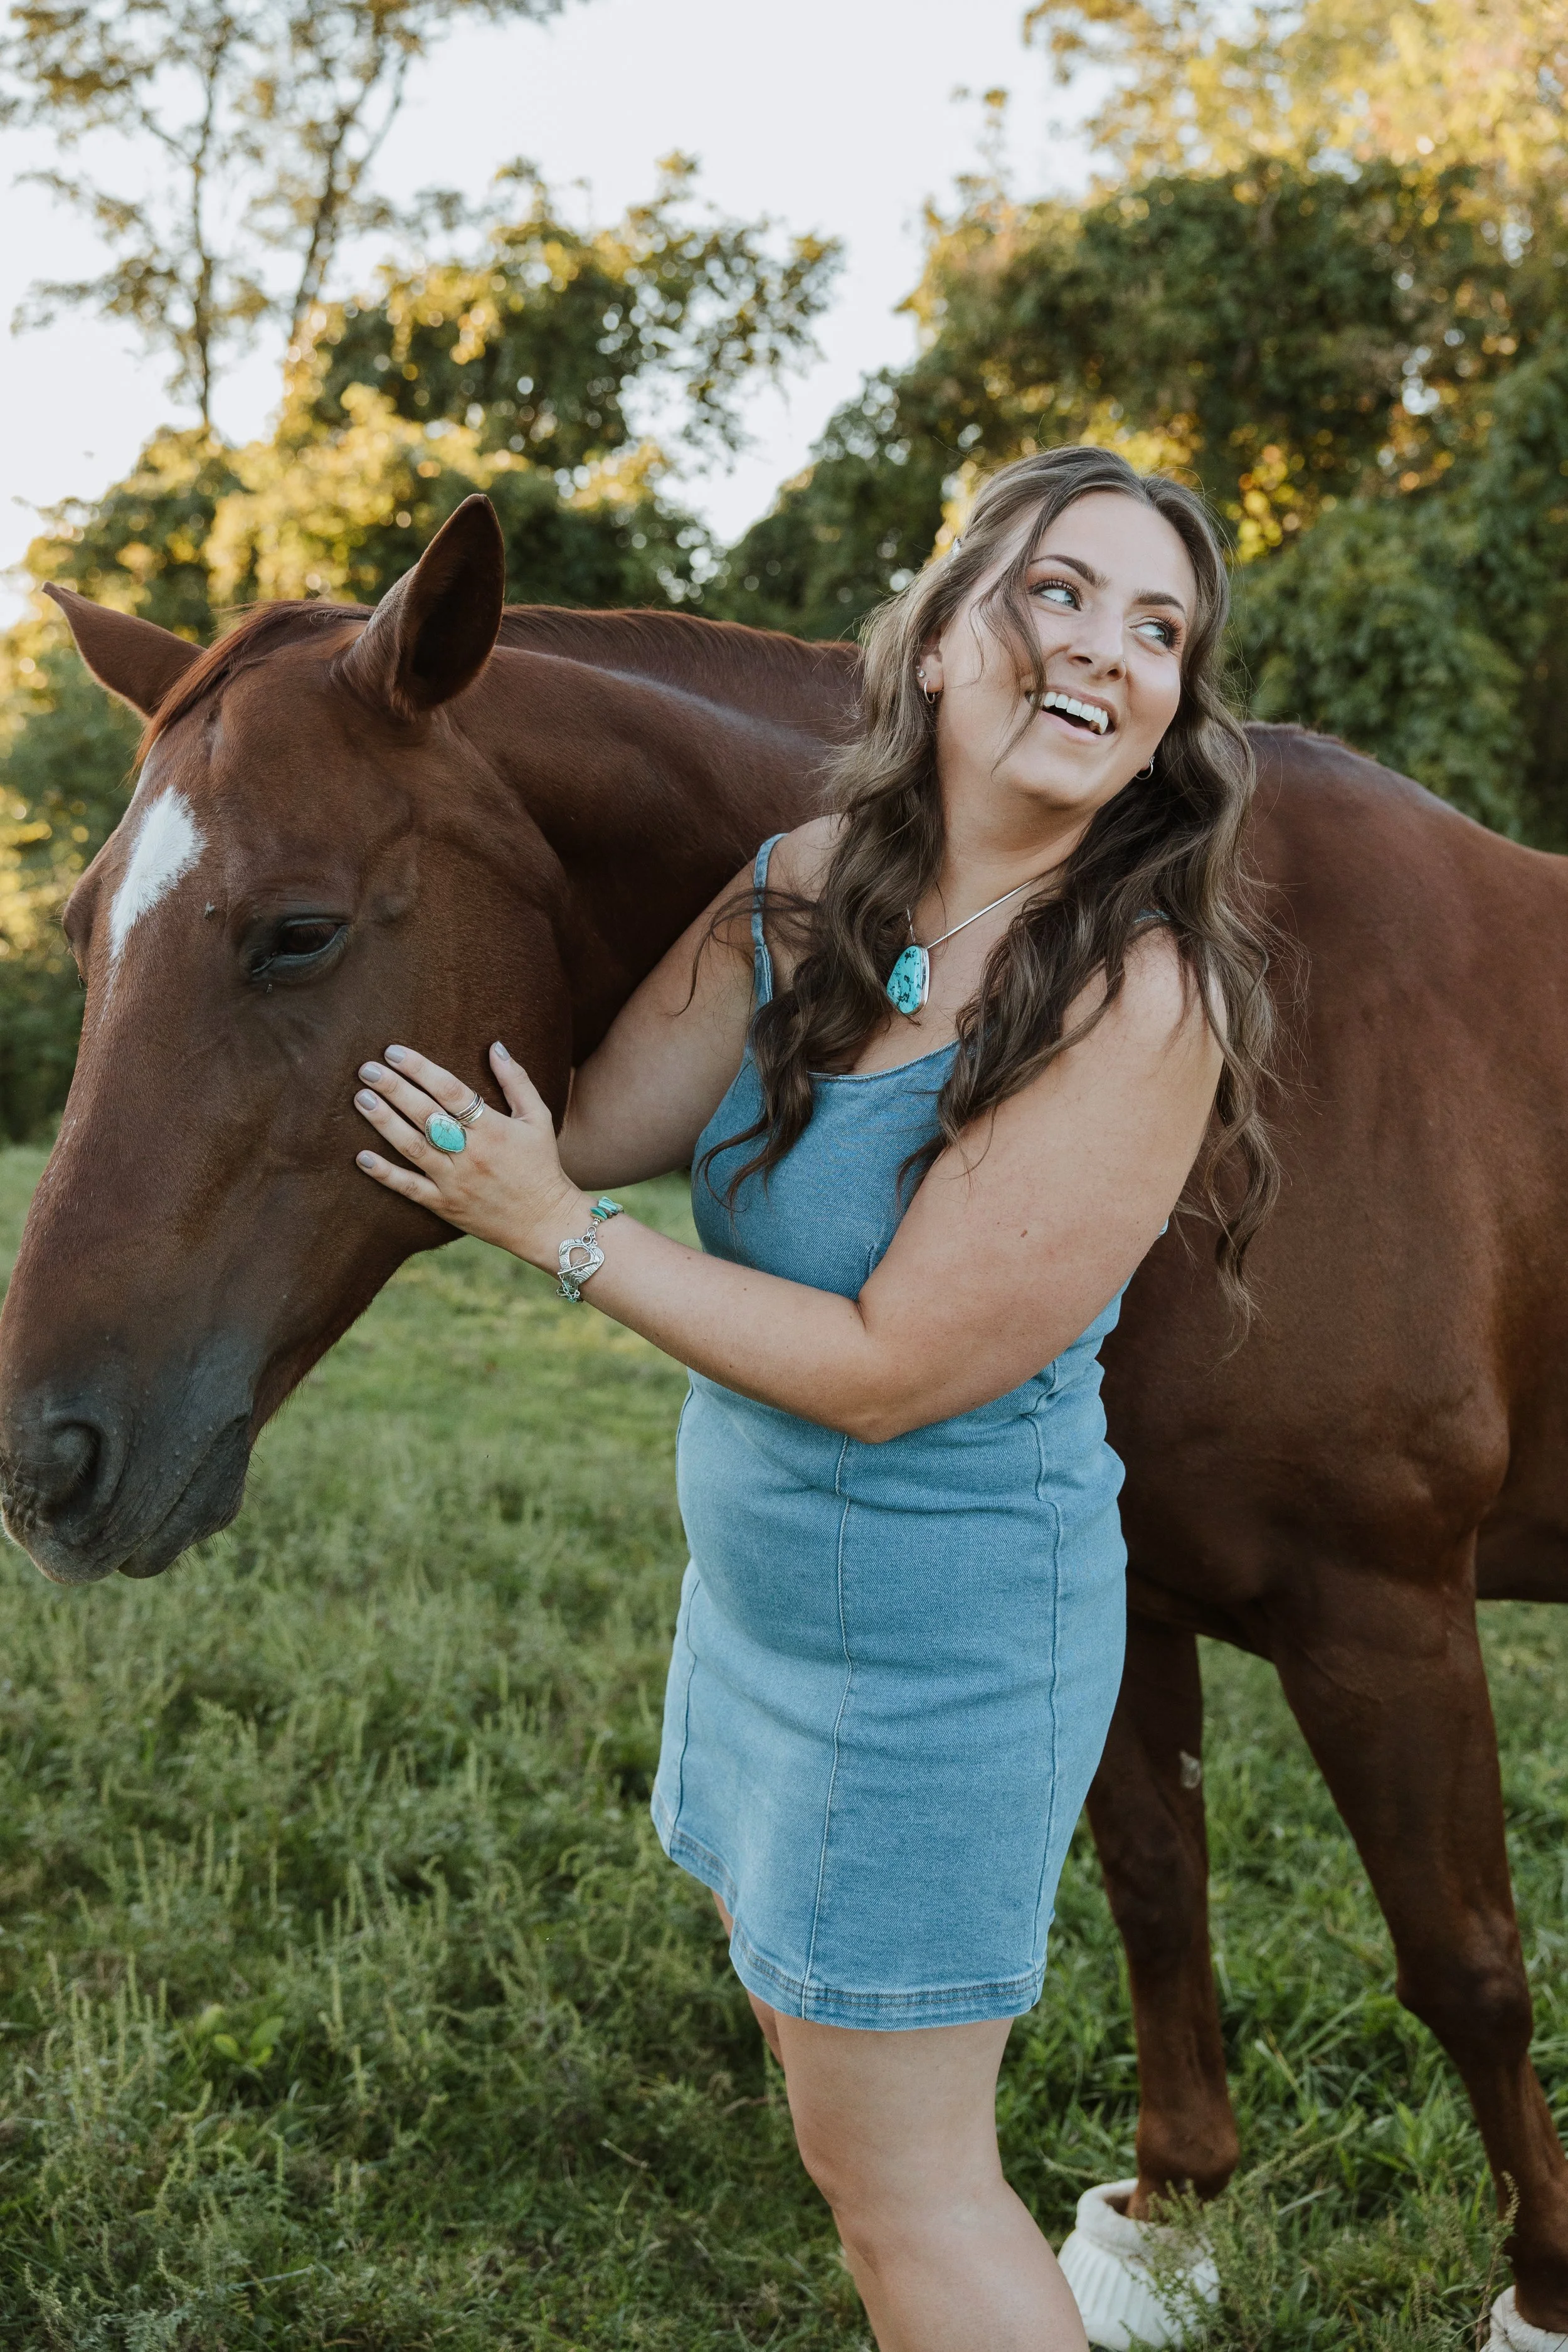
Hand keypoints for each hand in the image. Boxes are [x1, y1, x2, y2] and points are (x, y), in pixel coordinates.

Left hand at [352, 1041, 588, 1266]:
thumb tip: (495, 1046)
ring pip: (412, 1147)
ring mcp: (455, 1181)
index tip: (393, 1052)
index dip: (419, 1068)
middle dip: (393, 1088)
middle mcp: (471, 1152)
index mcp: (493, 1128)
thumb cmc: (542, 1165)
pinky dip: (384, 1174)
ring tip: (362, 1099)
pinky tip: (361, 1157)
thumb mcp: (538, 1118)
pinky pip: (409, 1188)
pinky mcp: (445, 1205)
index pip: (449, 1090)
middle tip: (367, 1069)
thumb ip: (516, 1081)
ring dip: (384, 1122)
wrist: (545, 1221)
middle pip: (425, 1114)